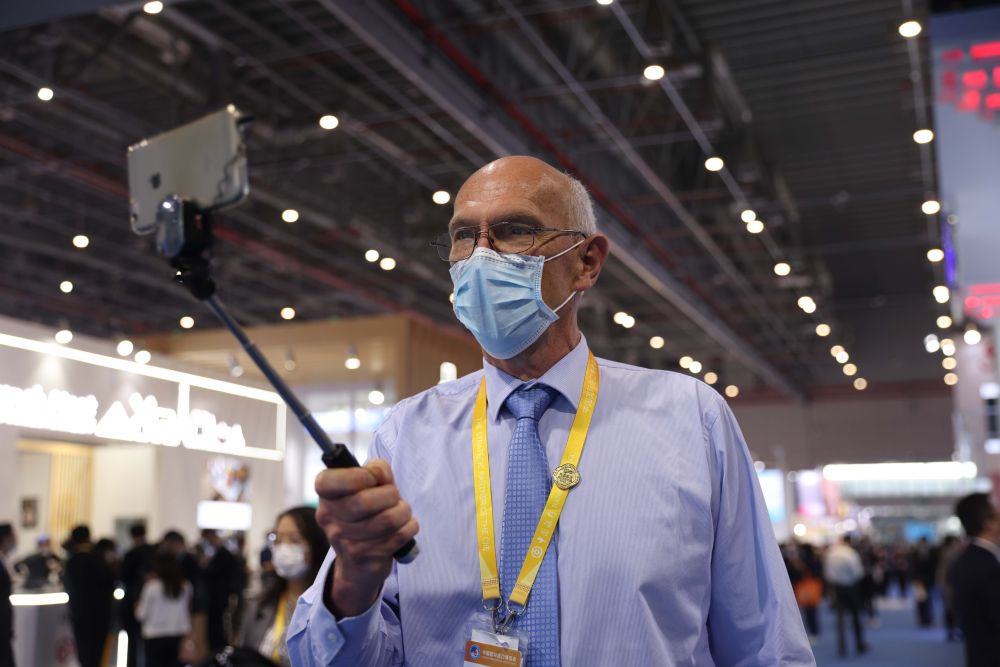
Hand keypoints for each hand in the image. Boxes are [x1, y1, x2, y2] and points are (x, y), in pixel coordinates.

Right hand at [315, 459, 418, 616]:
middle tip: (395, 496)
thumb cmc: (366, 512)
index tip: (374, 478)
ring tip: (403, 511)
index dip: (357, 476)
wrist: (358, 562)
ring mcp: (344, 541)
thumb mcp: (367, 486)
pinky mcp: (363, 558)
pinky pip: (398, 536)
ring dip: (403, 512)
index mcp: (326, 495)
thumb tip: (381, 474)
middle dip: (390, 494)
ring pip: (386, 520)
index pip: (328, 481)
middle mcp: (329, 518)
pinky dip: (409, 527)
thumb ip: (375, 471)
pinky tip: (406, 526)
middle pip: (363, 502)